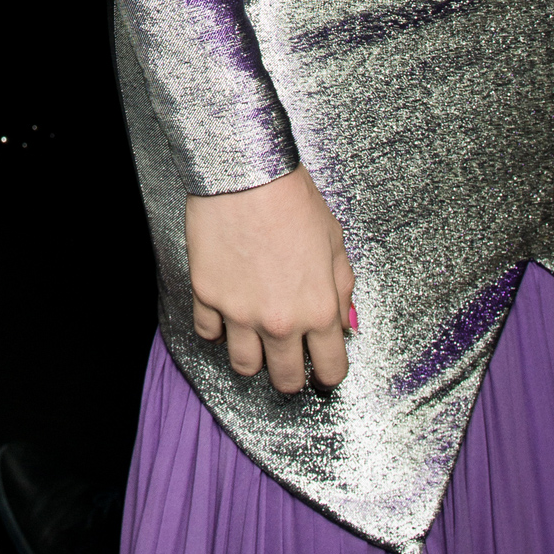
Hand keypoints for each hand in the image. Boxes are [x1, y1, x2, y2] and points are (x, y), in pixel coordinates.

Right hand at [185, 166, 354, 393]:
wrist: (245, 174)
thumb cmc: (292, 200)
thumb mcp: (334, 241)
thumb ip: (342, 288)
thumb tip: (346, 322)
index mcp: (319, 309)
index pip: (330, 367)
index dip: (330, 373)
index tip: (325, 371)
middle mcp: (280, 321)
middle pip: (285, 379)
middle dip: (291, 376)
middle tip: (289, 364)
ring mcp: (239, 312)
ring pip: (244, 366)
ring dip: (254, 361)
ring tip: (256, 345)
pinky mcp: (207, 296)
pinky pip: (209, 333)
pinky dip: (217, 330)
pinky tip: (226, 316)